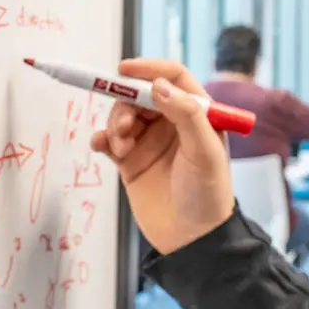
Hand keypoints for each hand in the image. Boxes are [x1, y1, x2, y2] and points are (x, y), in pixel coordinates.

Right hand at [90, 59, 233, 254]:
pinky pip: (109, 139)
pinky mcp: (130, 161)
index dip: (149, 69)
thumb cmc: (207, 195)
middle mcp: (172, 123)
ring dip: (115, 124)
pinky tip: (101, 147)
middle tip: (124, 125)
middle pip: (140, 94)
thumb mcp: (204, 151)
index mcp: (197, 114)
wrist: (191, 240)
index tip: (124, 71)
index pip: (172, 77)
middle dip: (126, 103)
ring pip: (122, 114)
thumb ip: (186, 114)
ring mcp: (149, 141)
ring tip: (121, 148)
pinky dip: (102, 139)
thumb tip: (159, 85)